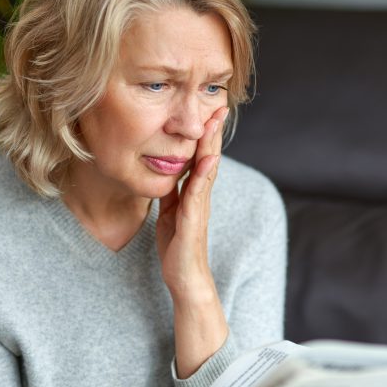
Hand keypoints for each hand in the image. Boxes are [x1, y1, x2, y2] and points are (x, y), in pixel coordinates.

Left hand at [156, 106, 227, 296]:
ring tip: (215, 123)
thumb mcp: (169, 214)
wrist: (185, 279)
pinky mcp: (193, 220)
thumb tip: (166, 175)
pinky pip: (198, 192)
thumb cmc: (178, 249)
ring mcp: (199, 207)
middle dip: (213, 133)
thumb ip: (171, 194)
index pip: (201, 158)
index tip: (208, 112)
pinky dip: (202, 174)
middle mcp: (200, 197)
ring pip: (207, 170)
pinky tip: (206, 159)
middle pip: (209, 158)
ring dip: (211, 145)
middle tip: (219, 107)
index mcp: (193, 195)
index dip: (204, 136)